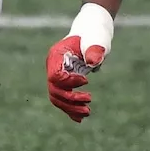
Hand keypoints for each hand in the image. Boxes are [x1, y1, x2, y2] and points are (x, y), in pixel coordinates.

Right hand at [45, 3, 113, 121]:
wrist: (92, 32)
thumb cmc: (94, 34)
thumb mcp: (97, 39)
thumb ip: (95, 49)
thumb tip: (93, 63)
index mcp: (56, 55)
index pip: (55, 76)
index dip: (69, 83)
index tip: (86, 82)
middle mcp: (53, 66)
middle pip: (54, 90)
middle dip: (71, 100)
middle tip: (89, 102)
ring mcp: (56, 74)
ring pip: (57, 98)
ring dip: (71, 107)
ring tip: (87, 112)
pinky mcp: (63, 82)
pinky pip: (62, 99)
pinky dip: (70, 109)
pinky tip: (80, 118)